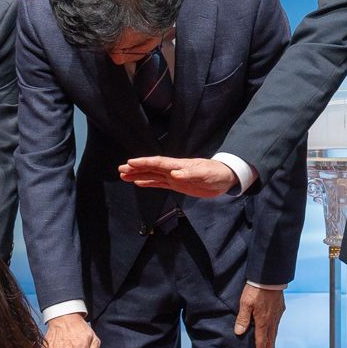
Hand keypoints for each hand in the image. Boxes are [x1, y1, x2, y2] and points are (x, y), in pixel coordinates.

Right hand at [119, 156, 238, 196]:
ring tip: (123, 175)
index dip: (144, 162)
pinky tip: (138, 183)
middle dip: (136, 168)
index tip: (130, 162)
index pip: (158, 163)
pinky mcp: (177, 185)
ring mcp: (174, 177)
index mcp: (179, 165)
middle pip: (151, 168)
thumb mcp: (205, 175)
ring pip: (152, 175)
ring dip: (138, 175)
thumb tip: (174, 174)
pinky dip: (148, 182)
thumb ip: (189, 175)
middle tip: (120, 169)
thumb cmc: (217, 174)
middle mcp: (174, 169)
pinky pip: (159, 183)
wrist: (226, 179)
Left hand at [236, 284, 284, 347]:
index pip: (261, 341)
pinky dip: (274, 333)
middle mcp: (272, 320)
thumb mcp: (245, 303)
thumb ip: (242, 318)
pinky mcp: (280, 309)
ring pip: (274, 333)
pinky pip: (277, 324)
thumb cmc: (256, 289)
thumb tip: (239, 332)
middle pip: (270, 341)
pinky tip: (273, 333)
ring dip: (271, 344)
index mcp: (263, 321)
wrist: (270, 276)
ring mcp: (277, 315)